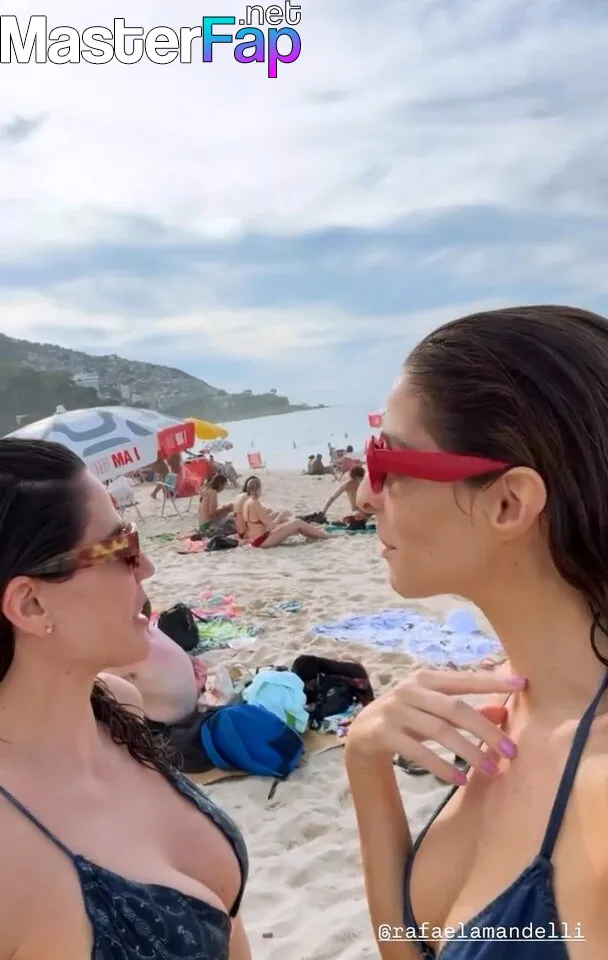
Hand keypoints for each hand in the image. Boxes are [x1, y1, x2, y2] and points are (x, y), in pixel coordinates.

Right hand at [345, 668, 525, 784]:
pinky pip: (418, 752)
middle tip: (512, 751)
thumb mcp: (435, 711)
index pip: (463, 679)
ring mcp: (394, 711)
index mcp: (425, 678)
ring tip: (492, 770)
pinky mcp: (383, 734)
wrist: (362, 736)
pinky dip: (441, 765)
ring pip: (439, 731)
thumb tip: (503, 711)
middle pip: (455, 708)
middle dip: (486, 730)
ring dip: (469, 752)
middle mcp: (409, 690)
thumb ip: (467, 710)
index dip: (492, 681)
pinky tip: (460, 779)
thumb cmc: (408, 719)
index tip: (522, 684)